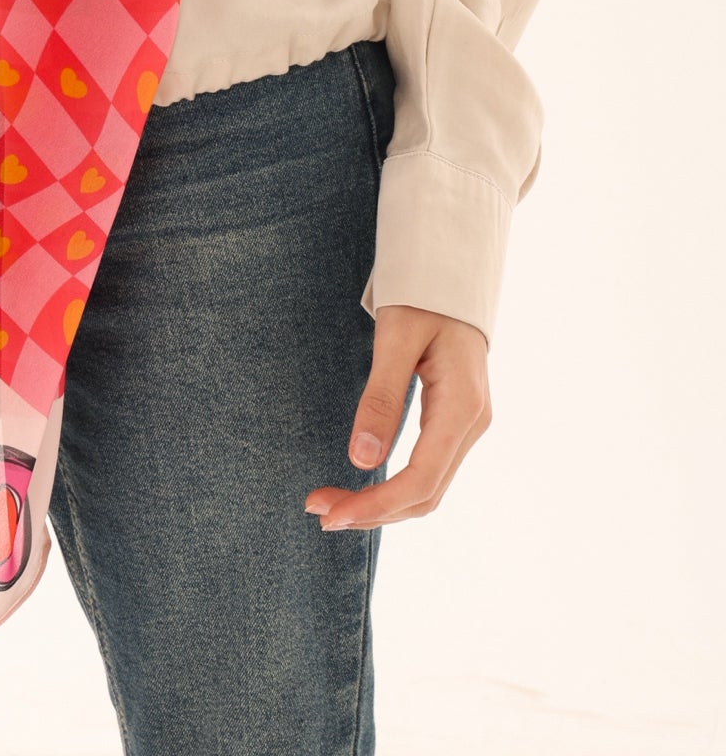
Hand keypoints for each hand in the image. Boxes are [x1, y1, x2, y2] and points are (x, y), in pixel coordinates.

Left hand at [305, 302, 490, 530]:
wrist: (452, 273)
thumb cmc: (422, 294)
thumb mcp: (396, 337)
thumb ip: (381, 397)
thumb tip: (361, 461)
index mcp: (463, 406)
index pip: (421, 479)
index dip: (377, 506)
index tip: (331, 516)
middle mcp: (472, 424)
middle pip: (425, 494)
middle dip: (372, 510)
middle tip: (318, 509)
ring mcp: (468, 426)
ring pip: (428, 487)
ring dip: (381, 504)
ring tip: (332, 503)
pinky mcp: (456, 422)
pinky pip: (428, 469)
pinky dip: (395, 487)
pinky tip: (363, 486)